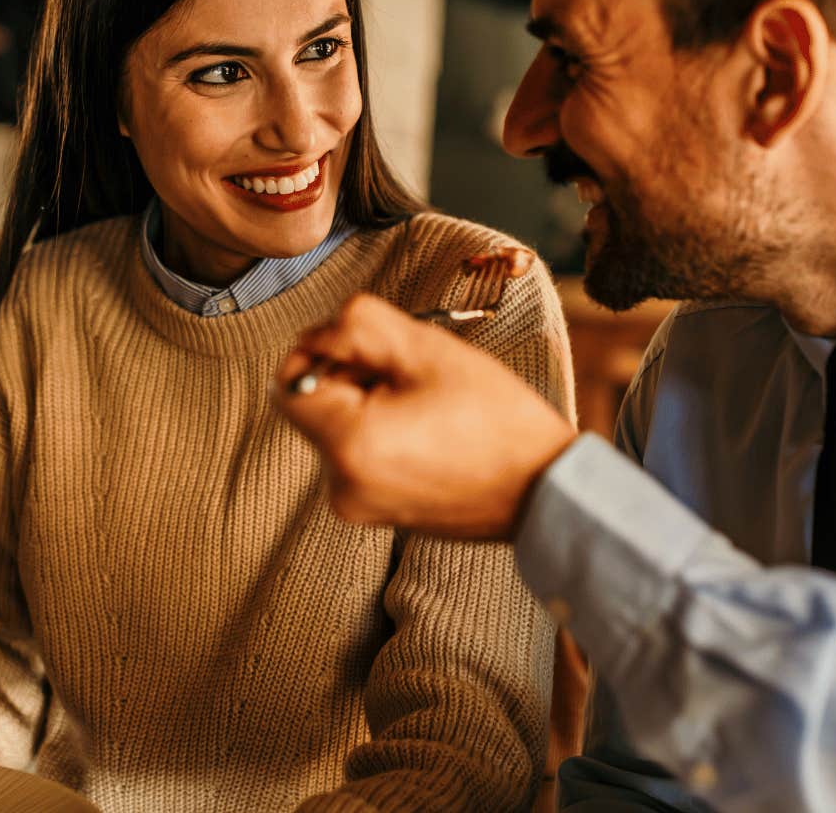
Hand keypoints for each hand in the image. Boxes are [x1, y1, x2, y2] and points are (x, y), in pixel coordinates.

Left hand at [275, 293, 575, 537]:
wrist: (544, 490)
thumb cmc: (496, 418)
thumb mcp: (426, 349)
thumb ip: (359, 326)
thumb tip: (321, 332)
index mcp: (349, 446)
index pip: (290, 380)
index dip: (323, 349)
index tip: (372, 347)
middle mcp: (340, 486)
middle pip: (313, 404)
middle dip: (351, 374)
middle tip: (410, 371)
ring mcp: (356, 504)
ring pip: (337, 425)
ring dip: (368, 399)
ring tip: (427, 401)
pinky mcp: (375, 510)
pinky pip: (357, 452)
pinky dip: (380, 428)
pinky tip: (428, 426)